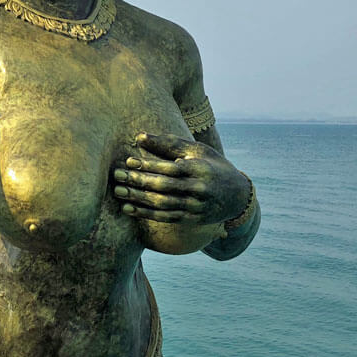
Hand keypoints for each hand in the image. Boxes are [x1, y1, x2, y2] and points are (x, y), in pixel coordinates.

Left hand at [112, 132, 248, 224]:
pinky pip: (165, 217)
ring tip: (119, 193)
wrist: (238, 196)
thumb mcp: (197, 151)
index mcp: (200, 169)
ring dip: (138, 199)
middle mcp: (199, 189)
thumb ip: (169, 144)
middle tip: (117, 177)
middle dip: (139, 182)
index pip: (170, 167)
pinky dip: (145, 214)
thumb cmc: (212, 166)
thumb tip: (139, 136)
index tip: (129, 161)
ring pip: (163, 204)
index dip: (149, 164)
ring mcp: (196, 207)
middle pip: (164, 186)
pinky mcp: (192, 219)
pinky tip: (129, 209)